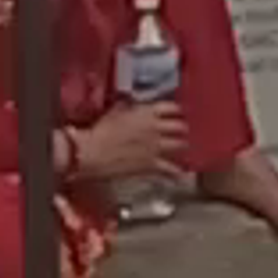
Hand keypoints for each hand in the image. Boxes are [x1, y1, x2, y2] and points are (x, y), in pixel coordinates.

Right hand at [69, 98, 189, 190]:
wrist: (94, 153)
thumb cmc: (102, 130)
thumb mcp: (115, 111)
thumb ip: (128, 106)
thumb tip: (131, 102)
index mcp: (147, 113)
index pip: (171, 108)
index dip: (177, 110)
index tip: (178, 112)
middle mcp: (156, 128)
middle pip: (180, 127)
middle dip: (183, 128)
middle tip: (183, 131)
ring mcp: (156, 147)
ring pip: (179, 145)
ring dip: (182, 146)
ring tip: (184, 147)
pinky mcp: (151, 165)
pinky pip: (170, 169)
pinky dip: (176, 172)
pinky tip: (180, 174)